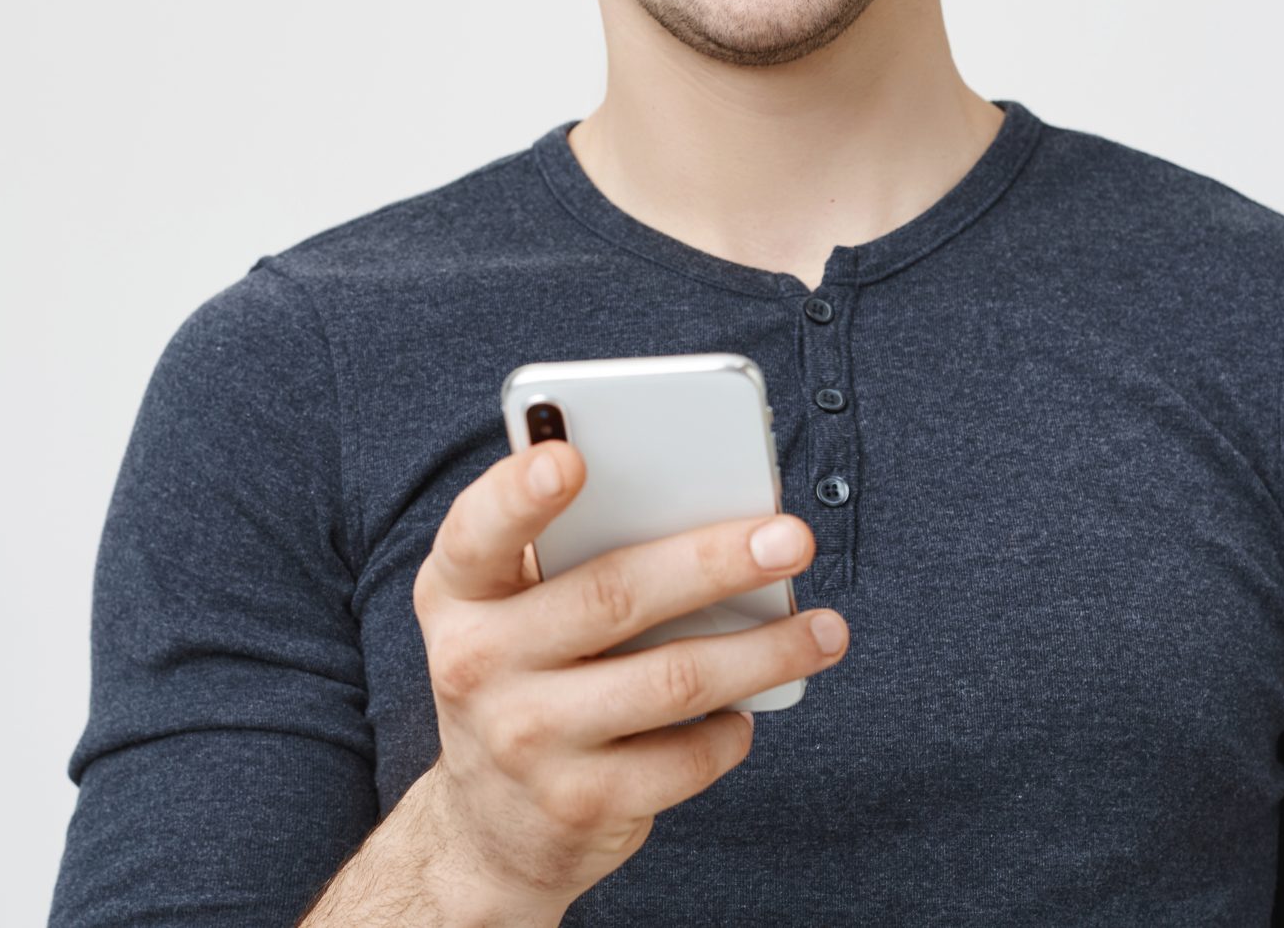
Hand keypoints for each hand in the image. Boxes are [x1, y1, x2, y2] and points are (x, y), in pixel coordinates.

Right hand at [405, 439, 849, 912]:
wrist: (489, 825)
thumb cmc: (525, 674)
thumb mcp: (512, 610)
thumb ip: (573, 552)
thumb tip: (709, 509)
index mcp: (457, 591)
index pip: (478, 531)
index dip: (519, 493)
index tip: (571, 458)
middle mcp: (475, 663)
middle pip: (613, 595)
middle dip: (715, 561)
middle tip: (793, 538)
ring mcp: (525, 741)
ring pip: (672, 679)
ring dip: (764, 651)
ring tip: (826, 630)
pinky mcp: (579, 804)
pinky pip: (684, 759)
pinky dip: (730, 732)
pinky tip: (746, 714)